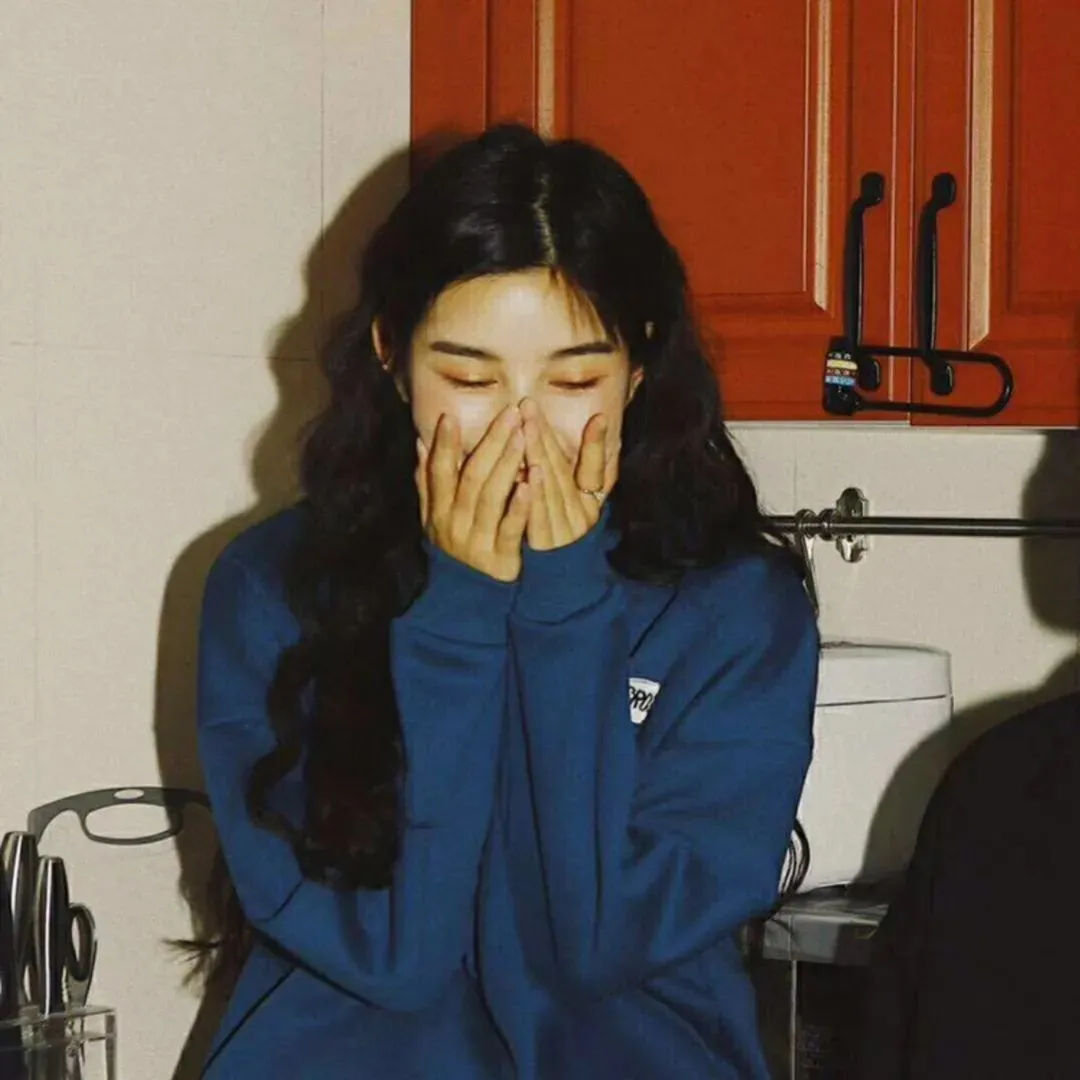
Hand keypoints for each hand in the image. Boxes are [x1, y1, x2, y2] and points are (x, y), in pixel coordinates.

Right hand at [415, 406, 532, 581]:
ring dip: (507, 464)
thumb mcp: (432, 517)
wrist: (467, 600)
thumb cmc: (454, 548)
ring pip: (490, 497)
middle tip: (511, 414)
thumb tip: (420, 443)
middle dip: (490, 443)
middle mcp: (454, 523)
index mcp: (439, 511)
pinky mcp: (500, 558)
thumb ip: (427, 482)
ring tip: (522, 436)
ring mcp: (477, 540)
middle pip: (472, 477)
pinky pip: (509, 528)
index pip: (439, 472)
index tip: (450, 415)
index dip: (444, 445)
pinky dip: (519, 505)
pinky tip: (531, 482)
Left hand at [520, 398, 617, 550]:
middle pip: (558, 468)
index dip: (553, 433)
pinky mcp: (548, 545)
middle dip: (542, 435)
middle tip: (525, 407)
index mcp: (588, 499)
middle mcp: (578, 511)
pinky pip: (540, 517)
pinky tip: (528, 474)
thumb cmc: (572, 538)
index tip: (535, 407)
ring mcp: (565, 528)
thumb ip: (593, 462)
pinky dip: (535, 495)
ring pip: (550, 487)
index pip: (571, 460)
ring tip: (524, 429)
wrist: (568, 588)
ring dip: (538, 456)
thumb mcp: (588, 500)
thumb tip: (599, 418)